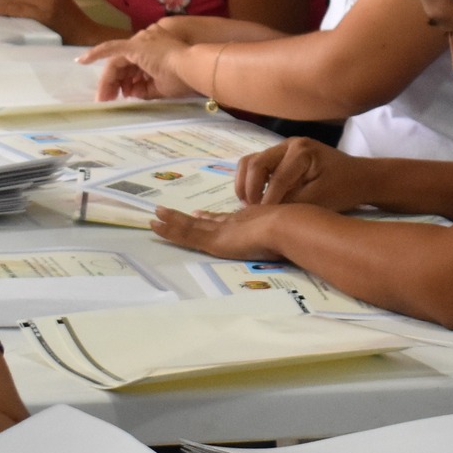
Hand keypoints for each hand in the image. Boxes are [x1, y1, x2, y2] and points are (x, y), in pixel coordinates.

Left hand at [81, 28, 200, 100]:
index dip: (128, 83)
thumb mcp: (164, 88)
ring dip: (109, 81)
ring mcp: (140, 43)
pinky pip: (111, 49)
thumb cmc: (185, 78)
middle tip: (107, 100)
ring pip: (117, 63)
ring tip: (103, 98)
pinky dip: (96, 53)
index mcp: (156, 54)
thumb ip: (146, 89)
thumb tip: (132, 93)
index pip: (135, 68)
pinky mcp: (134, 46)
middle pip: (123, 65)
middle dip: (115, 84)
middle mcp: (146, 44)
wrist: (194, 67)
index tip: (124, 96)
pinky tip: (82, 61)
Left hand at [151, 204, 290, 259]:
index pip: (223, 221)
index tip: (199, 214)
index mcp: (246, 223)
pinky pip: (185, 234)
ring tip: (155, 216)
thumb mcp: (285, 235)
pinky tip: (157, 225)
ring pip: (189, 227)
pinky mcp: (212, 239)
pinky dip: (170, 230)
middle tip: (167, 212)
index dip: (210, 218)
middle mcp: (230, 224)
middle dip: (185, 219)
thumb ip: (284, 234)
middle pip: (202, 222)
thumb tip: (297, 231)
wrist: (286, 227)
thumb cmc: (291, 234)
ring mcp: (220, 231)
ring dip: (171, 221)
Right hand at [237, 137, 367, 207]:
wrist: (358, 177)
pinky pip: (255, 165)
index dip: (268, 201)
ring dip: (245, 184)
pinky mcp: (279, 156)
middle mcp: (288, 144)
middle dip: (250, 190)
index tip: (262, 221)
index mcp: (302, 151)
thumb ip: (293, 203)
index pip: (277, 178)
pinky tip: (255, 200)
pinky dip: (250, 181)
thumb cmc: (343, 188)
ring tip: (250, 206)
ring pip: (250, 162)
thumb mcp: (321, 199)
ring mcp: (282, 148)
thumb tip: (266, 211)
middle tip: (252, 212)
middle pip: (255, 163)